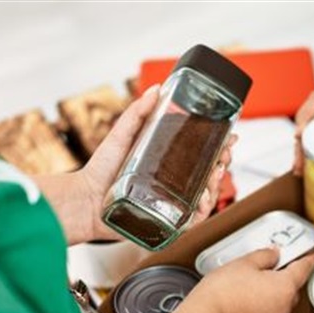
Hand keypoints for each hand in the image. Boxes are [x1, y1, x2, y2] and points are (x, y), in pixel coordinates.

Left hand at [37, 85, 235, 245]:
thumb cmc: (99, 171)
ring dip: (216, 186)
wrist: (84, 201)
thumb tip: (157, 88)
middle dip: (223, 164)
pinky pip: (192, 220)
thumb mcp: (122, 134)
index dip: (219, 146)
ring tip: (215, 175)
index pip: (201, 154)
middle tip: (224, 155)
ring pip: (206, 197)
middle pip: (209, 175)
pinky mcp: (167, 222)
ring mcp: (171, 203)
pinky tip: (203, 200)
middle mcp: (173, 184)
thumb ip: (138, 112)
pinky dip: (203, 211)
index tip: (230, 137)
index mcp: (167, 163)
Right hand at [195, 248, 313, 312]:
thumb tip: (273, 255)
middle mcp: (284, 306)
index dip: (311, 259)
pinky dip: (264, 299)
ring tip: (254, 276)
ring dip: (274, 287)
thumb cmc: (224, 293)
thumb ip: (264, 256)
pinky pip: (269, 308)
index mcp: (286, 287)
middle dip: (287, 273)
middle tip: (275, 261)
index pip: (305, 269)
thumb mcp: (245, 263)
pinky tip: (247, 292)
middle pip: (293, 285)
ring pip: (280, 298)